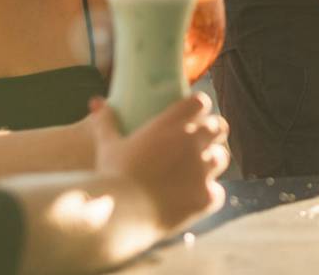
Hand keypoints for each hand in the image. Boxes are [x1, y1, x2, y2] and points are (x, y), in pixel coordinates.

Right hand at [89, 93, 228, 231]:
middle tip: (201, 142)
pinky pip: (217, 191)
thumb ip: (106, 122)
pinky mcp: (206, 196)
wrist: (120, 215)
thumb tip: (96, 103)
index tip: (194, 113)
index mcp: (170, 124)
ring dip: (211, 162)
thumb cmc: (112, 177)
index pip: (200, 102)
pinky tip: (196, 197)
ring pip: (221, 158)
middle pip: (219, 126)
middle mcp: (191, 142)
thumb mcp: (108, 146)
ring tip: (199, 169)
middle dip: (212, 132)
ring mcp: (201, 169)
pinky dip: (208, 194)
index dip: (199, 107)